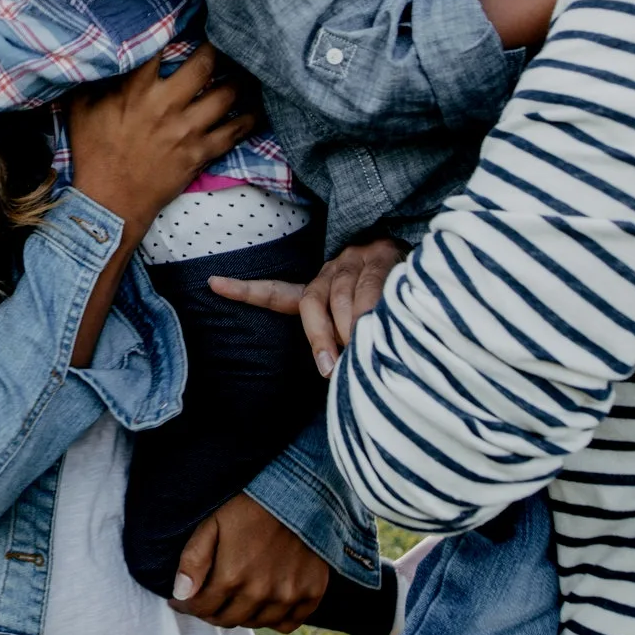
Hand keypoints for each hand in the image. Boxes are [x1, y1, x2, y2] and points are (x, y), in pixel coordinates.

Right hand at [64, 45, 257, 239]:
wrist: (109, 202)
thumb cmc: (92, 153)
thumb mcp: (81, 109)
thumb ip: (94, 80)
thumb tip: (99, 56)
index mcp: (136, 90)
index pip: (161, 47)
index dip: (175, 27)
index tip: (186, 18)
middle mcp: (167, 105)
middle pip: (204, 64)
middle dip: (215, 49)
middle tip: (220, 42)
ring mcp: (188, 130)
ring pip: (227, 94)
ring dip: (237, 80)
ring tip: (241, 71)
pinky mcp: (201, 153)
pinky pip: (235, 131)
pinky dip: (249, 118)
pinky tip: (254, 108)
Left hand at [168, 493, 331, 631]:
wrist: (300, 489)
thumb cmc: (251, 504)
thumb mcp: (213, 523)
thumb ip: (193, 560)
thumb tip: (180, 594)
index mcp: (232, 576)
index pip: (201, 609)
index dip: (186, 606)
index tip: (181, 600)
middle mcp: (261, 593)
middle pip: (226, 620)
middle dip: (209, 611)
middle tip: (206, 598)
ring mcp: (288, 596)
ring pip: (254, 623)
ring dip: (240, 614)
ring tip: (234, 597)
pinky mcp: (311, 594)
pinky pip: (287, 624)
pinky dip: (273, 619)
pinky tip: (264, 604)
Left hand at [211, 237, 404, 376]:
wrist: (422, 259)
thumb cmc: (386, 301)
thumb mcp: (356, 320)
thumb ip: (340, 340)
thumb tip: (334, 375)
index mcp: (320, 288)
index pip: (277, 292)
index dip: (246, 290)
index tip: (212, 284)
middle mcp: (333, 271)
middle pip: (312, 302)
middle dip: (320, 338)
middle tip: (330, 369)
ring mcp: (357, 263)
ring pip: (343, 299)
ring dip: (350, 329)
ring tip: (361, 353)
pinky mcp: (383, 261)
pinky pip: (372, 290)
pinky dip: (373, 313)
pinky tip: (380, 329)